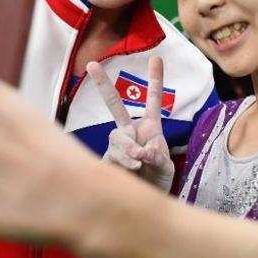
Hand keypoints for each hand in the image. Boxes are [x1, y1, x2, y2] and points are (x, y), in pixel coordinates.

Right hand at [87, 57, 174, 192]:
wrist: (145, 200)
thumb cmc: (158, 180)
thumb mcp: (166, 167)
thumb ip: (158, 156)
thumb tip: (141, 151)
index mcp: (150, 127)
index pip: (153, 100)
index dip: (155, 79)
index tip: (157, 57)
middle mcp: (130, 131)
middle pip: (114, 105)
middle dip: (102, 84)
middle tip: (91, 64)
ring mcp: (118, 144)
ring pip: (117, 137)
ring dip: (128, 148)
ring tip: (139, 163)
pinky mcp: (108, 159)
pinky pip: (113, 155)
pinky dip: (125, 162)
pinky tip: (133, 170)